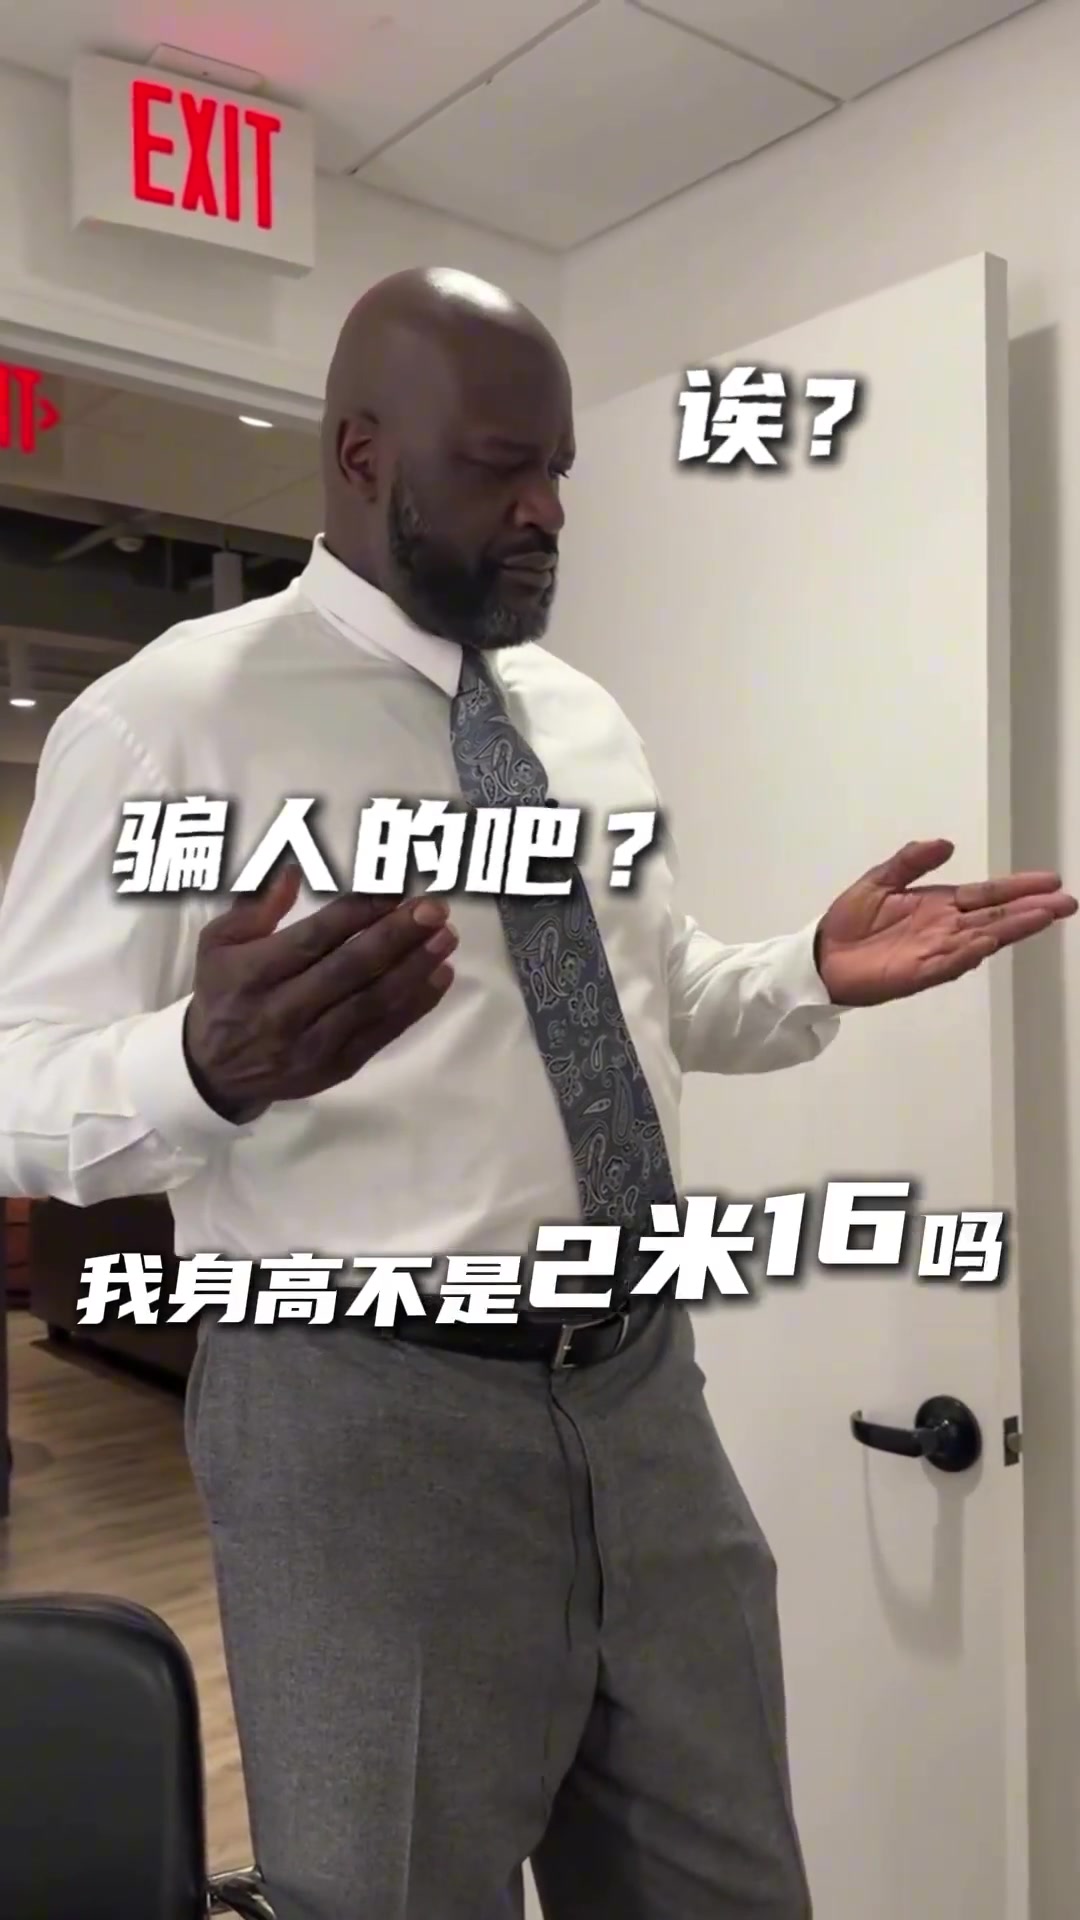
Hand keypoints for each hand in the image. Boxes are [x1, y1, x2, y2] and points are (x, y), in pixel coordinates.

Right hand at [183, 864, 456, 1121]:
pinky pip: (383, 1033)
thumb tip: (293, 868)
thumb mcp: (219, 943)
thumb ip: (256, 904)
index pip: (316, 938)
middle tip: (435, 908)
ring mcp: (313, 1044)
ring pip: (373, 1002)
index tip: (395, 888)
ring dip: (416, 968)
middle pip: (351, 969)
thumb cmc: (224, 991)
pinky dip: (416, 1005)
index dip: (359, 912)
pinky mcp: (336, 1068)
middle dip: (398, 935)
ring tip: (447, 937)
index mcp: (255, 973)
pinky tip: (440, 976)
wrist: (216, 1072)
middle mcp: (284, 1011)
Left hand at [815, 838, 1076, 1005]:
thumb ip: (911, 861)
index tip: (1051, 880)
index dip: (1018, 888)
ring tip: (1041, 917)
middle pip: (996, 918)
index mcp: (940, 905)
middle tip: (1066, 903)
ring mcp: (935, 953)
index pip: (987, 895)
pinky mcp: (916, 974)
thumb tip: (947, 843)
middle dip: (1031, 910)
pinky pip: (946, 964)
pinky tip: (987, 943)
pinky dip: (966, 954)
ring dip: (1010, 929)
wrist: (821, 956)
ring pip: (981, 939)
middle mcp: (945, 929)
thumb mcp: (880, 880)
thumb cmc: (851, 921)